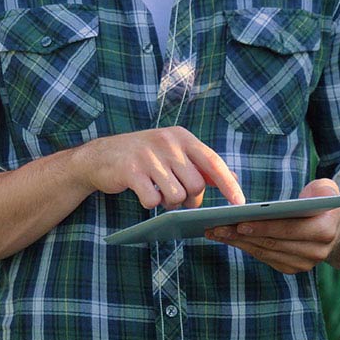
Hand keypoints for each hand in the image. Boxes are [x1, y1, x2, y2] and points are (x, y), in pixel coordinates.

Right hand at [70, 126, 244, 209]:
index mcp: (181, 136)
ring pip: (176, 195)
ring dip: (169, 202)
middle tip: (175, 196)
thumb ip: (200, 165)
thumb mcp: (172, 153)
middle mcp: (167, 142)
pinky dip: (150, 203)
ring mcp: (148, 155)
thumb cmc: (143, 157)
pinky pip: (153, 200)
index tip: (240, 203)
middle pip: (195, 185)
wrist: (99, 157)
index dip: (228, 184)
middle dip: (189, 198)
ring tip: (158, 193)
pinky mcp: (131, 171)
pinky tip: (142, 193)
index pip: (212, 162)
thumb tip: (232, 178)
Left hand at [205, 179, 339, 273]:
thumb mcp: (328, 190)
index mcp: (325, 231)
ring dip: (236, 243)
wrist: (337, 228)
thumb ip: (323, 189)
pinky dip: (243, 247)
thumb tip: (306, 198)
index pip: (290, 230)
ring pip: (264, 252)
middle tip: (216, 226)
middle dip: (241, 235)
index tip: (239, 222)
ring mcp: (304, 263)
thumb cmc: (324, 202)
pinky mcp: (292, 268)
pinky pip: (263, 257)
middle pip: (272, 243)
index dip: (264, 227)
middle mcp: (316, 252)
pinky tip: (226, 237)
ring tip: (214, 231)